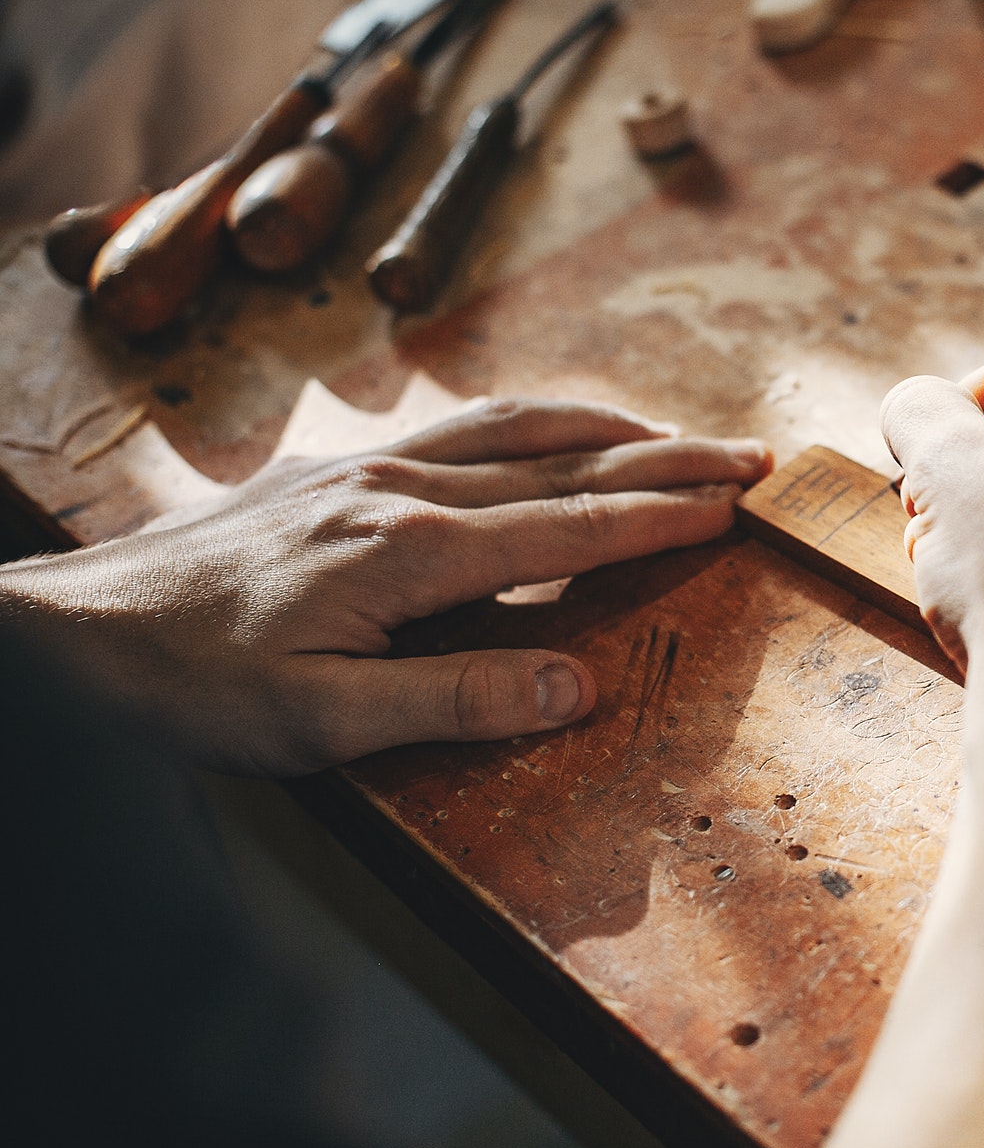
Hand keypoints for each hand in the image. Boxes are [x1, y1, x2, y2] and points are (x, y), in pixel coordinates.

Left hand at [0, 400, 770, 775]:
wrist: (70, 630)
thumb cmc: (191, 686)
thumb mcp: (320, 725)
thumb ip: (456, 702)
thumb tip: (579, 687)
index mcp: (410, 553)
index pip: (569, 528)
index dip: (661, 519)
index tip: (737, 507)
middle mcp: (400, 490)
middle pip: (564, 462)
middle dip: (667, 458)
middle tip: (750, 455)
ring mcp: (366, 468)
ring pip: (516, 428)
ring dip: (610, 427)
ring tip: (678, 433)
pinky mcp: (335, 469)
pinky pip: (463, 428)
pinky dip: (536, 422)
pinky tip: (550, 433)